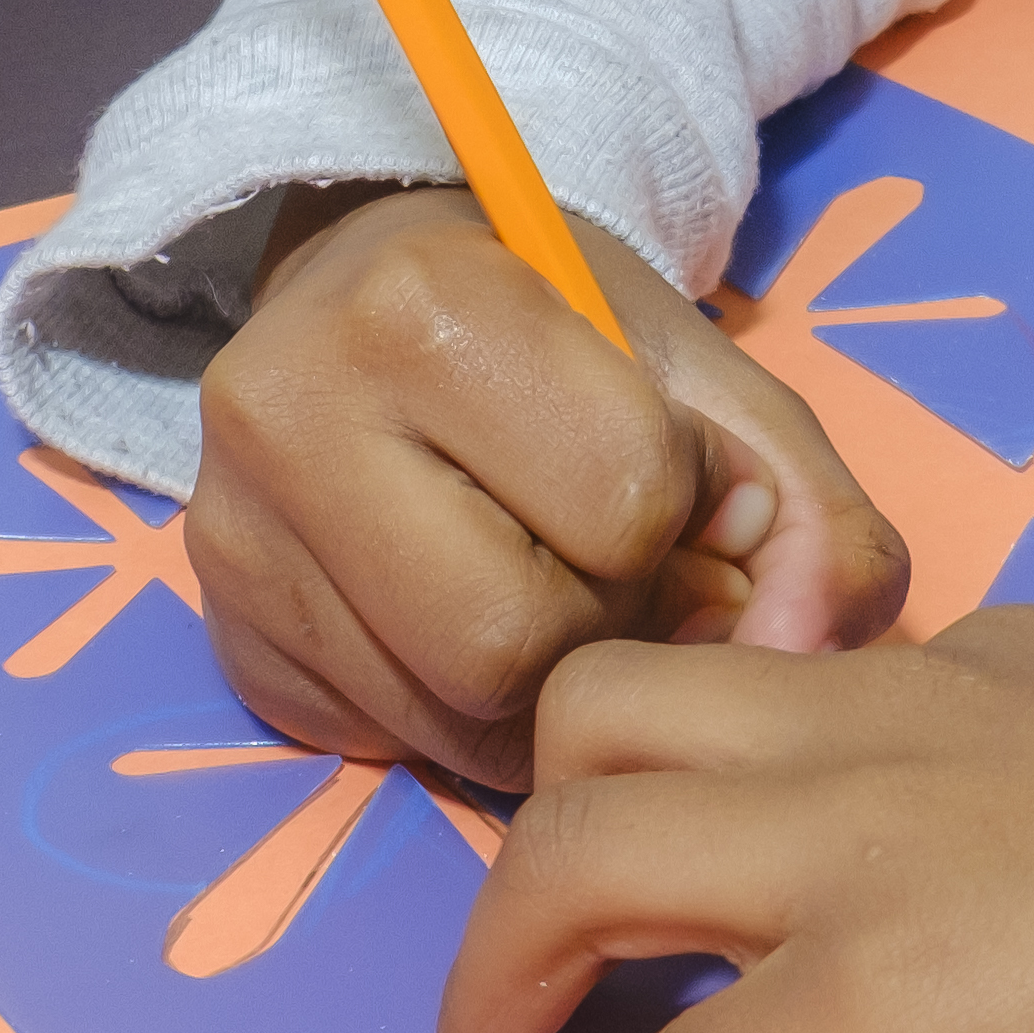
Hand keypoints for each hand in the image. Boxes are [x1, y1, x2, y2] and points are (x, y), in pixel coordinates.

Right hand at [188, 187, 907, 796]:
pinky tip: (459, 619)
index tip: (641, 455)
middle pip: (515, 643)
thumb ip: (806, 509)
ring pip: (453, 717)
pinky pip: (388, 745)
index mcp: (424, 303)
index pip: (621, 504)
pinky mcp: (226, 636)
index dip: (671, 501)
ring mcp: (236, 535)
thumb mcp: (705, 374)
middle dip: (595, 616)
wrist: (377, 287)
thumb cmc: (556, 329)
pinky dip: (458, 711)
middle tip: (593, 553)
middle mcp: (289, 410)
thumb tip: (807, 652)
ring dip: (537, 686)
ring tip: (536, 585)